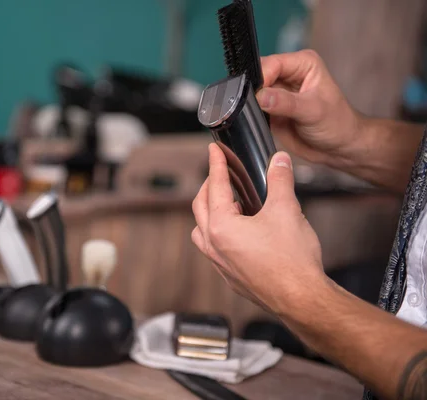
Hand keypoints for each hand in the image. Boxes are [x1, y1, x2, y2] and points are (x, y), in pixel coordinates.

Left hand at [191, 144, 326, 313]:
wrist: (301, 299)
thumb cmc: (292, 261)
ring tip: (228, 203)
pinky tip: (238, 232)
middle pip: (200, 207)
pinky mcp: (230, 277)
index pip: (214, 187)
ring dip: (209, 213)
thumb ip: (280, 180)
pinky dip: (218, 234)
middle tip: (220, 174)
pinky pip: (213, 250)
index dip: (216, 165)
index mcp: (221, 227)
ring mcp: (219, 264)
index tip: (215, 151)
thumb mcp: (287, 210)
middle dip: (209, 187)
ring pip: (201, 231)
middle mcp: (213, 246)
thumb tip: (279, 161)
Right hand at [257, 50, 364, 166]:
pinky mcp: (269, 110)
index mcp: (302, 64)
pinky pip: (252, 109)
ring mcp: (276, 93)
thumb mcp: (313, 111)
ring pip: (252, 93)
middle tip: (253, 107)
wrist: (337, 148)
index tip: (256, 97)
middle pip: (258, 76)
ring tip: (255, 116)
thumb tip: (261, 96)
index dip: (261, 78)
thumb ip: (286, 103)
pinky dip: (249, 115)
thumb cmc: (337, 124)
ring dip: (249, 104)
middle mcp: (287, 75)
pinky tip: (254, 122)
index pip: (272, 64)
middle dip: (253, 91)